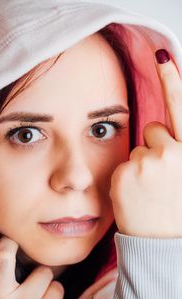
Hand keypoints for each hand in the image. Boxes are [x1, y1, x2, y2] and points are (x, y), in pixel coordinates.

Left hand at [109, 49, 181, 237]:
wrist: (163, 244)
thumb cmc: (174, 211)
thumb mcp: (181, 176)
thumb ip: (174, 149)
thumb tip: (157, 133)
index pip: (180, 108)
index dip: (172, 80)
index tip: (161, 54)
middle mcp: (174, 152)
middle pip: (152, 130)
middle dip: (153, 147)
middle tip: (158, 178)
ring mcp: (149, 161)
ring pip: (136, 148)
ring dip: (139, 164)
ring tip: (147, 190)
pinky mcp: (126, 172)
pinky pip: (121, 164)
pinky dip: (125, 177)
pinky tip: (134, 195)